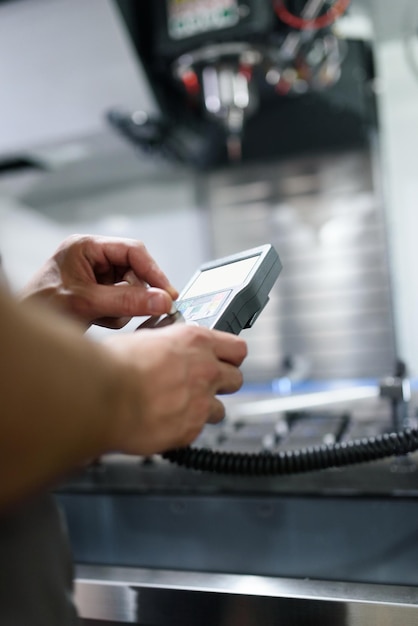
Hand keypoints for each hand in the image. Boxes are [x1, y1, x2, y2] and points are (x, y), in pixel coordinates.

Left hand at [20, 235, 177, 327]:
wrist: (23, 333)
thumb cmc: (41, 308)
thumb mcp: (87, 303)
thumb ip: (127, 300)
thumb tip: (162, 300)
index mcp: (86, 247)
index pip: (132, 251)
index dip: (154, 272)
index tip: (168, 293)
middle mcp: (92, 258)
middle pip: (134, 271)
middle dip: (135, 294)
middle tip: (138, 310)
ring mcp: (95, 277)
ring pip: (130, 290)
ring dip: (123, 308)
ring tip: (102, 316)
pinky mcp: (97, 294)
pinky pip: (122, 303)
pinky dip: (116, 315)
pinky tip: (98, 320)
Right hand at [104, 324, 247, 454]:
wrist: (99, 396)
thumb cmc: (111, 365)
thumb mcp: (142, 337)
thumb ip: (164, 342)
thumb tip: (163, 342)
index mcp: (195, 341)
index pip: (237, 348)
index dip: (230, 355)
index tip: (224, 359)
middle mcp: (204, 370)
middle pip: (236, 379)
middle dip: (222, 383)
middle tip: (203, 384)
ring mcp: (200, 402)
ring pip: (220, 410)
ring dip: (205, 409)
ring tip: (180, 407)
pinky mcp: (189, 430)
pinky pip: (196, 431)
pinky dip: (184, 428)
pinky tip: (164, 422)